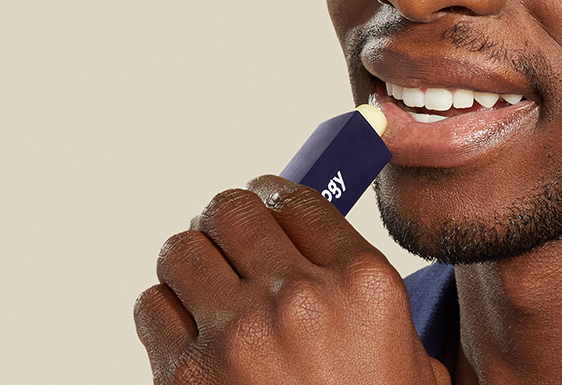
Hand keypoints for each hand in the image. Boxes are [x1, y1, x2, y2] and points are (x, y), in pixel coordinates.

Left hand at [134, 175, 450, 384]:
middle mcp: (296, 297)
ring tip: (203, 278)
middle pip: (233, 209)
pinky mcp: (186, 377)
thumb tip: (315, 252)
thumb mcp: (409, 357)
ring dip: (191, 259)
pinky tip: (188, 326)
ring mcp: (236, 336)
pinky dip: (165, 309)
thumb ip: (364, 295)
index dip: (274, 195)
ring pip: (182, 249)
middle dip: (228, 219)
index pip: (297, 199)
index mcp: (361, 284)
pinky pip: (151, 306)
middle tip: (230, 234)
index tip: (266, 201)